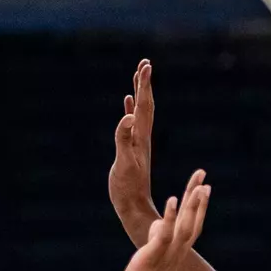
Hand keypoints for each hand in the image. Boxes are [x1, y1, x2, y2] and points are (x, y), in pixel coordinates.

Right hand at [110, 59, 157, 246]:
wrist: (134, 207)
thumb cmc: (128, 189)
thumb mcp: (125, 163)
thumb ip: (124, 139)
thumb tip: (128, 116)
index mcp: (141, 137)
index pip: (144, 106)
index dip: (144, 86)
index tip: (146, 65)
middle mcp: (142, 137)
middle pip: (145, 105)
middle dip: (144, 84)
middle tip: (145, 63)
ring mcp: (137, 143)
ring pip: (140, 113)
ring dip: (139, 94)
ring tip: (138, 76)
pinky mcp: (131, 150)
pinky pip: (131, 124)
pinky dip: (130, 111)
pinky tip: (128, 105)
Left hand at [112, 172, 209, 270]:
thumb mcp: (151, 261)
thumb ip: (156, 241)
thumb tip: (156, 225)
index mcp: (177, 254)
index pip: (192, 226)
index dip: (198, 207)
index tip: (203, 188)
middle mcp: (177, 254)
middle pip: (193, 222)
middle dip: (199, 199)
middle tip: (204, 177)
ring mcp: (167, 256)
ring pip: (185, 228)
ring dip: (193, 206)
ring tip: (199, 186)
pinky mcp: (153, 257)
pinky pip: (164, 235)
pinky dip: (168, 217)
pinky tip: (172, 200)